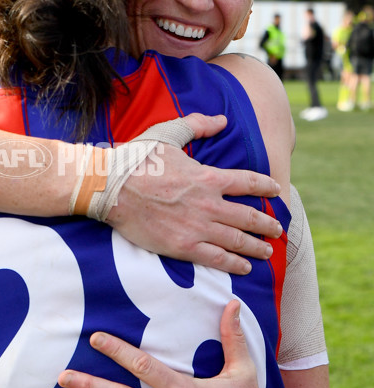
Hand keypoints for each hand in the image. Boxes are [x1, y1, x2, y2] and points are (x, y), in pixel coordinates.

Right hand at [107, 113, 281, 274]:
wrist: (111, 188)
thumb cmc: (137, 160)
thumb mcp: (168, 134)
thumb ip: (197, 126)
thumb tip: (221, 120)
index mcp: (208, 177)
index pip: (248, 182)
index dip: (266, 187)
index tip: (276, 191)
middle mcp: (209, 204)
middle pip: (249, 216)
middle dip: (267, 224)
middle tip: (277, 230)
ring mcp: (197, 227)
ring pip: (237, 240)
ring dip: (256, 246)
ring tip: (267, 251)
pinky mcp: (183, 246)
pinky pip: (217, 258)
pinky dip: (235, 264)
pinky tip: (245, 267)